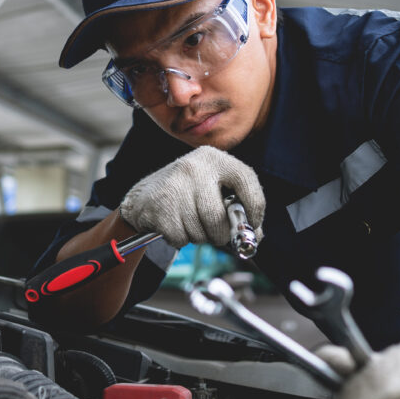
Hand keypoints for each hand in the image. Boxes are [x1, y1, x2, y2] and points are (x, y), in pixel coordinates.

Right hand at [119, 146, 263, 247]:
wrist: (144, 197)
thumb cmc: (188, 196)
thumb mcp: (213, 189)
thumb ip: (238, 210)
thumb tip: (255, 237)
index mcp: (213, 159)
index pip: (246, 179)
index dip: (255, 207)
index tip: (253, 224)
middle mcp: (194, 167)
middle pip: (218, 217)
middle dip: (220, 234)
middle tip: (216, 234)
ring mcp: (175, 186)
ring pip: (200, 231)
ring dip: (199, 237)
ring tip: (190, 223)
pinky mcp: (160, 206)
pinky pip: (181, 238)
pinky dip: (181, 240)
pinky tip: (175, 225)